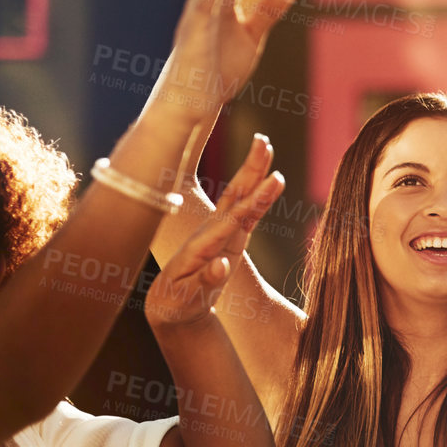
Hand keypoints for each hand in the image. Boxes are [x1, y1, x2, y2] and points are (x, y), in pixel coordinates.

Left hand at [145, 137, 283, 328]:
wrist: (172, 305)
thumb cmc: (178, 302)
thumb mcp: (188, 298)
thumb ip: (206, 281)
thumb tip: (222, 265)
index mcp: (204, 245)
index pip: (233, 218)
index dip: (255, 199)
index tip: (274, 178)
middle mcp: (213, 232)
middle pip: (236, 195)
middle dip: (251, 168)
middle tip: (264, 141)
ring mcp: (221, 231)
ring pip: (240, 196)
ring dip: (253, 171)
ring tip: (265, 145)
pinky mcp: (230, 236)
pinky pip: (248, 211)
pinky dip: (259, 194)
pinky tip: (270, 178)